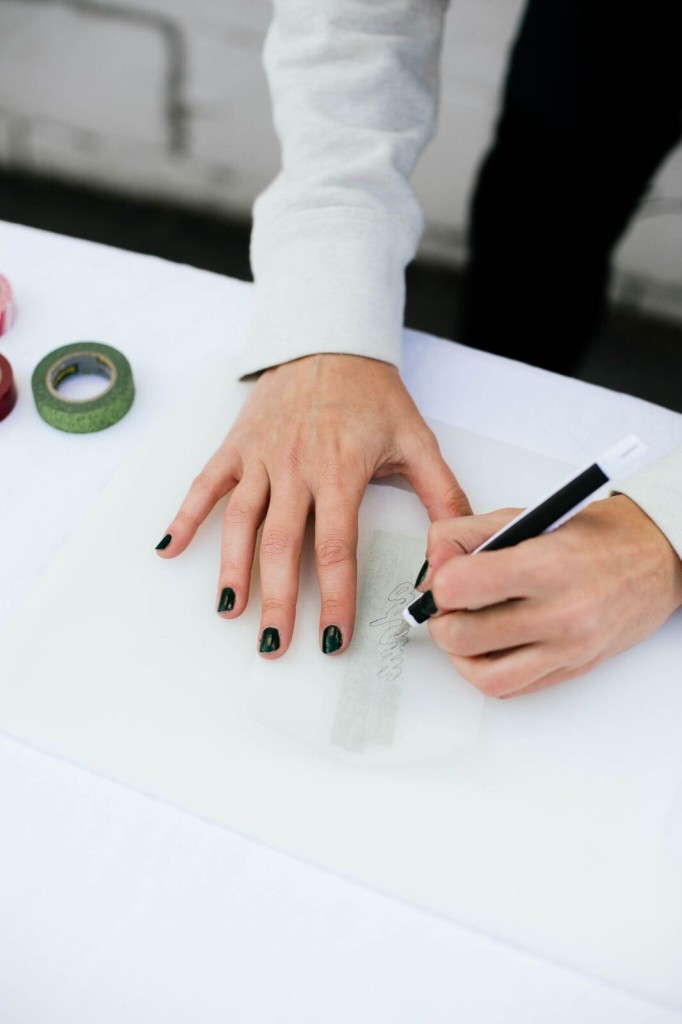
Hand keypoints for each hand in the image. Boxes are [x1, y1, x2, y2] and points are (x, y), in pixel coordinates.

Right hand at [156, 353, 471, 656]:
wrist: (329, 339)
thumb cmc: (373, 392)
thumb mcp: (416, 439)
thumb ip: (442, 494)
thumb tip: (455, 546)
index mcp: (340, 473)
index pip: (335, 549)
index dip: (333, 598)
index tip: (332, 637)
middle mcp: (295, 469)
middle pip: (281, 547)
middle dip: (277, 602)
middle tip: (275, 645)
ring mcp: (261, 457)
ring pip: (241, 523)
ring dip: (231, 570)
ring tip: (230, 612)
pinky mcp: (237, 445)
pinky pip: (206, 485)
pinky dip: (186, 516)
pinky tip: (170, 548)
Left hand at [416, 495, 681, 696]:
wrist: (657, 559)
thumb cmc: (597, 536)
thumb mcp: (526, 517)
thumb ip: (468, 535)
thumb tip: (433, 565)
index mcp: (545, 566)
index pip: (460, 587)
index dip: (439, 581)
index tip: (443, 574)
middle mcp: (559, 612)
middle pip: (463, 636)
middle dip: (441, 619)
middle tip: (446, 604)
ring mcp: (567, 648)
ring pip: (483, 675)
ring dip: (459, 654)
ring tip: (464, 629)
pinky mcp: (573, 669)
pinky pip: (512, 688)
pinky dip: (488, 671)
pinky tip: (489, 646)